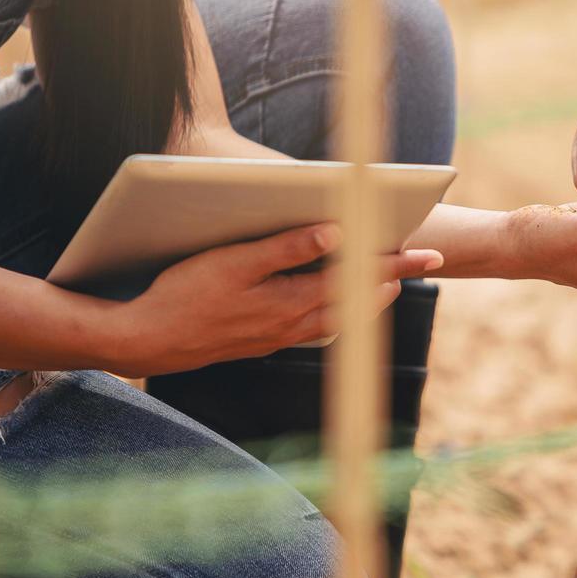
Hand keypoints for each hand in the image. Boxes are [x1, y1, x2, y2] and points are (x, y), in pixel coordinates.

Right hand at [111, 223, 442, 375]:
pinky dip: (334, 316)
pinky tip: (332, 310)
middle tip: (420, 264)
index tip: (430, 255)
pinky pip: (313, 331)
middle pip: (354, 301)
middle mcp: (291, 325)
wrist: (146, 340)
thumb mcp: (233, 262)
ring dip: (363, 300)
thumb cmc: (184, 295)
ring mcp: (276, 338)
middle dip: (388, 281)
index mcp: (291, 302)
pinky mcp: (260, 343)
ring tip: (385, 285)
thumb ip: (286, 248)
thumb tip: (336, 235)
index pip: (356, 279)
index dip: (395, 264)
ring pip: (336, 319)